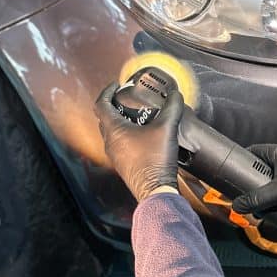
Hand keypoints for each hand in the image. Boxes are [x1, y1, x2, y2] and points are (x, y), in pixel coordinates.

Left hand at [95, 82, 183, 201]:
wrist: (155, 190)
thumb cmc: (155, 159)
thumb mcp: (166, 128)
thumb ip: (172, 107)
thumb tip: (175, 94)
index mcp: (115, 129)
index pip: (100, 104)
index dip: (107, 91)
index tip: (117, 85)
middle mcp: (110, 142)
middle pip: (104, 118)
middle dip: (114, 105)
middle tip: (128, 99)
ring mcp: (114, 155)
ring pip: (111, 132)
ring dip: (120, 121)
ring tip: (137, 116)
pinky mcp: (122, 164)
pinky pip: (118, 143)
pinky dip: (125, 134)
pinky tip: (142, 135)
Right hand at [231, 144, 276, 219]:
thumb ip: (256, 198)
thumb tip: (238, 205)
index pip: (253, 151)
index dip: (241, 162)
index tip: (232, 174)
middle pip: (260, 170)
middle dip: (254, 186)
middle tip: (247, 198)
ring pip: (270, 184)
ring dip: (265, 197)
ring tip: (264, 208)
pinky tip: (276, 211)